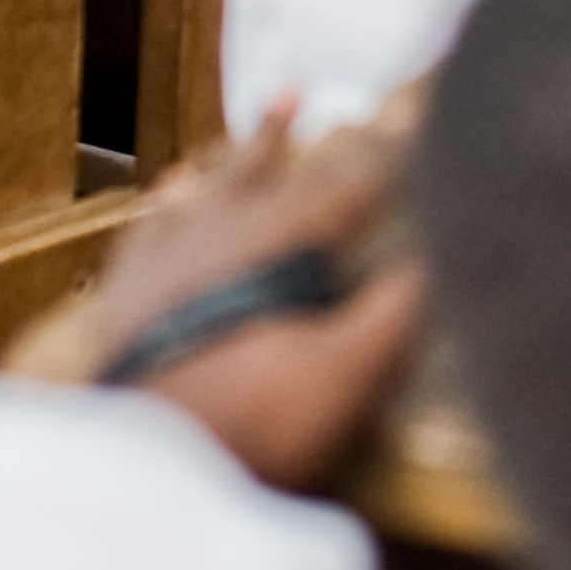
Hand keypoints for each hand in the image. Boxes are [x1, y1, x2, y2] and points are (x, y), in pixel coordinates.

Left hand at [15, 104, 430, 494]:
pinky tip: (170, 194)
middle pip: (279, 174)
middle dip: (316, 141)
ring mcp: (165, 259)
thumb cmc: (254, 423)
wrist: (136, 467)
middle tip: (327, 102)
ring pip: (214, 187)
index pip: (347, 186)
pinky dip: (169, 206)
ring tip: (265, 115)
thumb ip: (398, 313)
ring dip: (247, 152)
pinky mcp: (124, 294)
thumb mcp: (345, 375)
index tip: (415, 118)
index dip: (386, 154)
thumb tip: (446, 254)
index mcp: (277, 243)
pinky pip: (152, 230)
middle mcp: (219, 232)